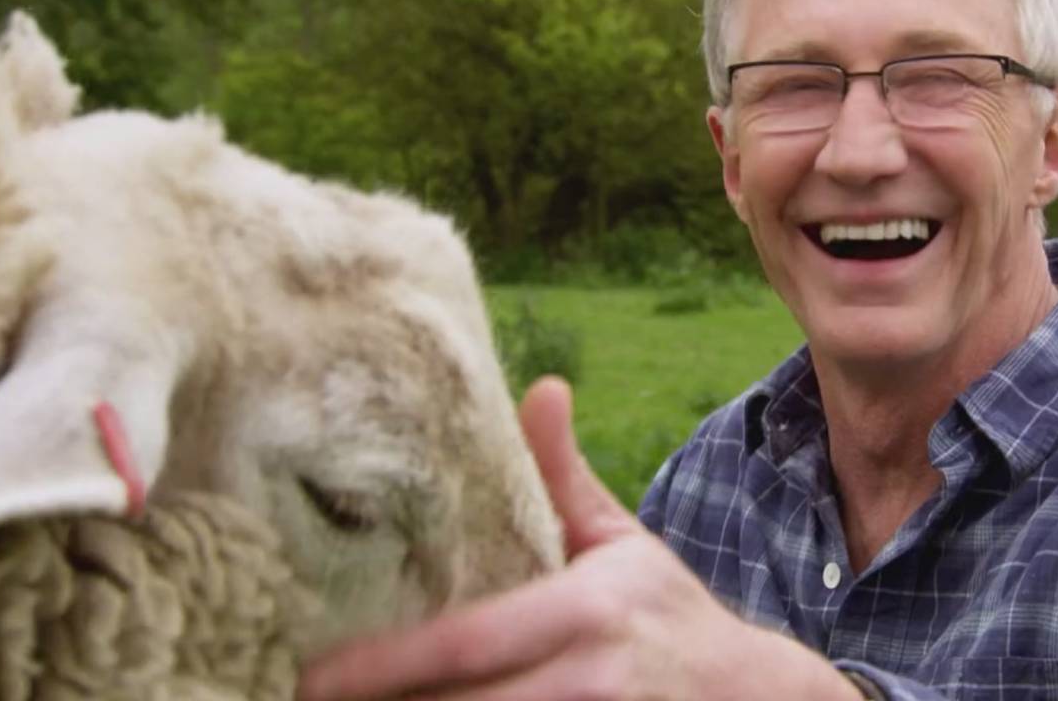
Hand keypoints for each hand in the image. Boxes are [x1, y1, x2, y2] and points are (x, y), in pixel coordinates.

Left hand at [297, 376, 861, 700]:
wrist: (754, 695)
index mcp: (587, 608)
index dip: (383, 666)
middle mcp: (591, 676)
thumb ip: (564, 476)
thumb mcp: (622, 543)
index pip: (467, 642)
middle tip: (303, 699)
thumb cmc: (668, 614)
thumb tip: (541, 388)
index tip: (310, 677)